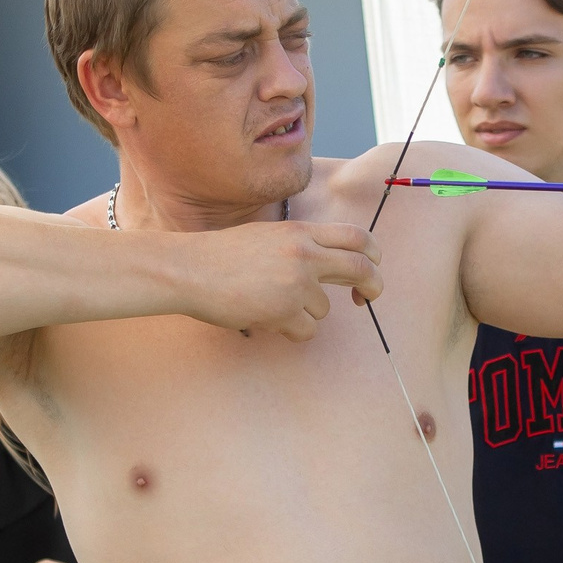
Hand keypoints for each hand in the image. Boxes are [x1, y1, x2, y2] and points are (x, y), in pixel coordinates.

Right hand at [173, 219, 381, 342]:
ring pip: (325, 308)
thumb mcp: (267, 236)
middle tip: (367, 298)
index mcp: (300, 232)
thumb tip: (330, 263)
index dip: (372, 254)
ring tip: (271, 304)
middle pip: (360, 268)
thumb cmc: (222, 256)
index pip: (356, 236)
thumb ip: (300, 245)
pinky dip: (291, 330)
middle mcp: (304, 253)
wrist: (189, 270)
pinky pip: (307, 330)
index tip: (371, 267)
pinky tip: (265, 318)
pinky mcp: (284, 310)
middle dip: (373, 286)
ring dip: (305, 313)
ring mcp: (296, 282)